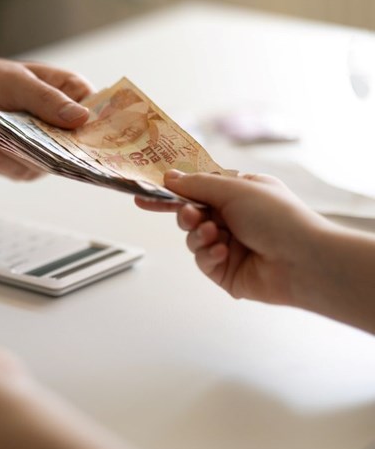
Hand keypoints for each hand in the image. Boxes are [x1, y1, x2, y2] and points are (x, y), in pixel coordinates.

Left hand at [0, 57, 93, 179]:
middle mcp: (64, 126)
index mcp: (72, 95)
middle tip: (27, 139)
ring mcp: (46, 149)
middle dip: (52, 148)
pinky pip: (16, 169)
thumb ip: (46, 99)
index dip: (102, 129)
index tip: (89, 135)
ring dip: (13, 150)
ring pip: (44, 164)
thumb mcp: (17, 81)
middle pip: (76, 148)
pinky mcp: (23, 165)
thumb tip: (81, 117)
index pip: (99, 115)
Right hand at [135, 170, 332, 306]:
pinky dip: (209, 255)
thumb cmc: (278, 217)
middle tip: (190, 215)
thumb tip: (169, 177)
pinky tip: (224, 253)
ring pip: (192, 238)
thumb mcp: (234, 189)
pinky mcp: (226, 271)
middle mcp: (234, 219)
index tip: (144, 194)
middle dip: (186, 214)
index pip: (198, 189)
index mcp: (240, 194)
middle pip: (190, 214)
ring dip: (198, 235)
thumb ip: (196, 184)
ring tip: (214, 235)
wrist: (303, 260)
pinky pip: (202, 260)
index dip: (172, 191)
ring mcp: (230, 245)